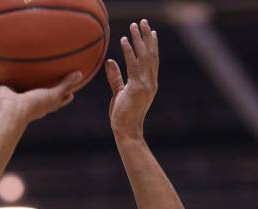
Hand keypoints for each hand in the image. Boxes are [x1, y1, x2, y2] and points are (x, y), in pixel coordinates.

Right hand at [0, 71, 82, 126]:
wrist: (12, 110)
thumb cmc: (34, 104)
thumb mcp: (53, 94)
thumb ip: (66, 84)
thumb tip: (80, 73)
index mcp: (41, 104)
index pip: (55, 100)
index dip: (62, 95)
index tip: (70, 91)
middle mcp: (27, 101)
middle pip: (35, 93)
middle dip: (39, 87)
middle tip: (44, 77)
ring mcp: (13, 98)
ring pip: (15, 87)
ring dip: (14, 82)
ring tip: (14, 70)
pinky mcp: (0, 93)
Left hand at [105, 19, 158, 139]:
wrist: (127, 131)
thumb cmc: (123, 115)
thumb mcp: (119, 93)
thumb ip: (115, 77)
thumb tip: (110, 61)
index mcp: (149, 84)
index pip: (152, 61)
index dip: (152, 45)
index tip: (151, 32)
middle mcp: (150, 82)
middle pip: (151, 55)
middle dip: (147, 37)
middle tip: (143, 22)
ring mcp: (145, 85)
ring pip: (144, 57)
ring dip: (138, 40)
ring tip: (134, 26)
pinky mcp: (136, 88)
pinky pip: (133, 65)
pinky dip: (129, 52)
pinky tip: (124, 40)